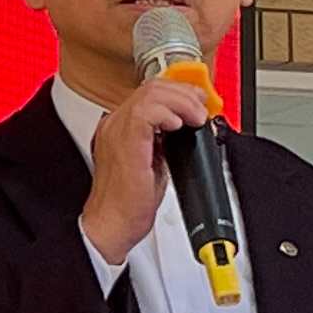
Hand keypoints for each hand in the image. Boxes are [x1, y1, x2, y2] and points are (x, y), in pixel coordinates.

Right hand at [78, 71, 215, 266]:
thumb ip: (166, 143)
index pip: (150, 93)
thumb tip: (188, 131)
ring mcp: (116, 131)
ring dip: (181, 101)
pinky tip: (179, 125)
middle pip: (151, 87)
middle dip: (184, 93)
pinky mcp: (124, 142)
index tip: (198, 102)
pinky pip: (146, 112)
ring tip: (196, 118)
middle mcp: (115, 124)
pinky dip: (167, 113)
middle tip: (201, 108)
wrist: (111, 226)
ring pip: (150, 93)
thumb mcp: (154, 165)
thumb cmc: (128, 204)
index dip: (179, 93)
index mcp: (120, 128)